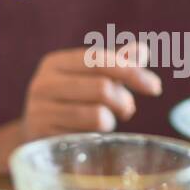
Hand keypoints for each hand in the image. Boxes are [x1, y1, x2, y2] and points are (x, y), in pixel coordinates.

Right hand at [22, 45, 162, 139]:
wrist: (33, 135)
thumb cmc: (69, 103)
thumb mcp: (89, 80)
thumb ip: (114, 65)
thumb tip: (141, 50)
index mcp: (55, 63)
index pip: (99, 59)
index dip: (131, 72)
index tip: (155, 88)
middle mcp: (43, 83)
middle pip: (102, 87)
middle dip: (123, 102)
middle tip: (126, 110)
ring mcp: (39, 112)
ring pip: (97, 115)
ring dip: (111, 121)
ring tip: (106, 122)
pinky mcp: (44, 138)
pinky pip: (86, 137)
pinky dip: (97, 137)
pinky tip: (90, 135)